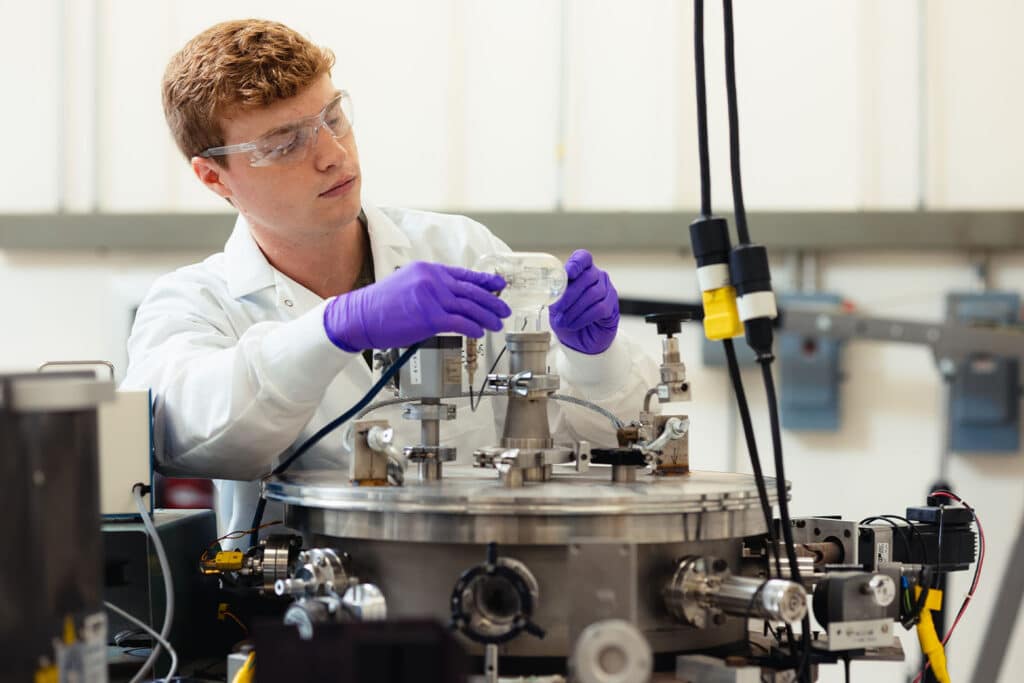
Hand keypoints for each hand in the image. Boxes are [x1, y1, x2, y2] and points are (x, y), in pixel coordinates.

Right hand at [324, 261, 509, 350]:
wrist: (359, 316)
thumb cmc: (380, 306)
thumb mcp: (408, 286)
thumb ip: (431, 289)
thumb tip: (454, 300)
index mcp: (428, 270)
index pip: (464, 275)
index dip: (485, 281)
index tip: (499, 285)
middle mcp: (432, 279)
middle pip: (472, 291)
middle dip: (492, 301)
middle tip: (504, 309)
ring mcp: (432, 297)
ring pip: (470, 307)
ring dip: (487, 317)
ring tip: (497, 324)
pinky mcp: (429, 317)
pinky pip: (460, 323)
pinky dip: (473, 328)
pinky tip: (480, 332)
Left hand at [549, 249, 619, 354]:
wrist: (578, 340)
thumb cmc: (567, 317)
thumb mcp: (556, 305)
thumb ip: (555, 295)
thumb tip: (552, 292)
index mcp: (581, 271)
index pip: (583, 258)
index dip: (576, 264)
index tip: (568, 273)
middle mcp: (596, 277)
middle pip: (587, 277)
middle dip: (569, 295)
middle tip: (557, 309)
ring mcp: (607, 290)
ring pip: (593, 294)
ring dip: (575, 309)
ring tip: (563, 321)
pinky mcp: (612, 306)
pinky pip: (600, 308)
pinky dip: (584, 317)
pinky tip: (574, 324)